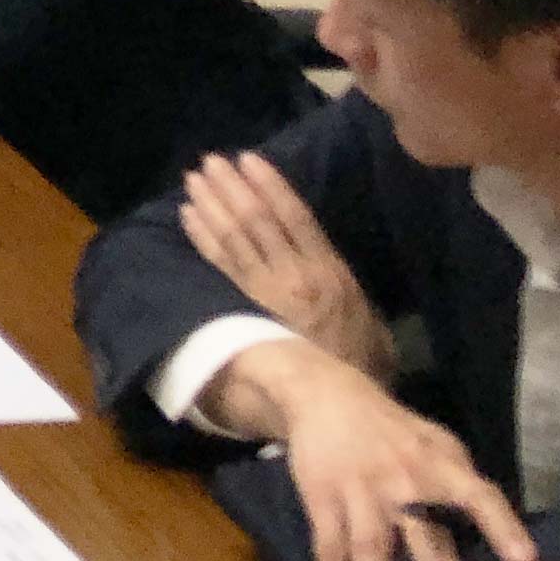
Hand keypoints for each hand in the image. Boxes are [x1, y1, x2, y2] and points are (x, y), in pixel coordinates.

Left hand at [183, 154, 398, 386]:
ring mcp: (266, 291)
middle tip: (210, 162)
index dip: (269, 185)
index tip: (248, 159)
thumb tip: (329, 264)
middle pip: (257, 221)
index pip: (295, 216)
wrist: (337, 401)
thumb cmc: (360, 360)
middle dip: (232, 188)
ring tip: (193, 180)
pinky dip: (202, 238)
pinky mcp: (244, 308)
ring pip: (234, 238)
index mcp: (329, 270)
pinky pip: (218, 266)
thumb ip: (347, 286)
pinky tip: (188, 217)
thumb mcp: (371, 319)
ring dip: (211, 206)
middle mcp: (295, 274)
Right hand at [205, 340, 533, 560]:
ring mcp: (358, 492)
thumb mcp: (437, 442)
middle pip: (419, 530)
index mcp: (438, 465)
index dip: (503, 527)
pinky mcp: (322, 500)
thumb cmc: (395, 430)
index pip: (478, 496)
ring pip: (369, 550)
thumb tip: (503, 534)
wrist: (325, 394)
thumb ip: (464, 483)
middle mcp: (401, 480)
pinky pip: (329, 551)